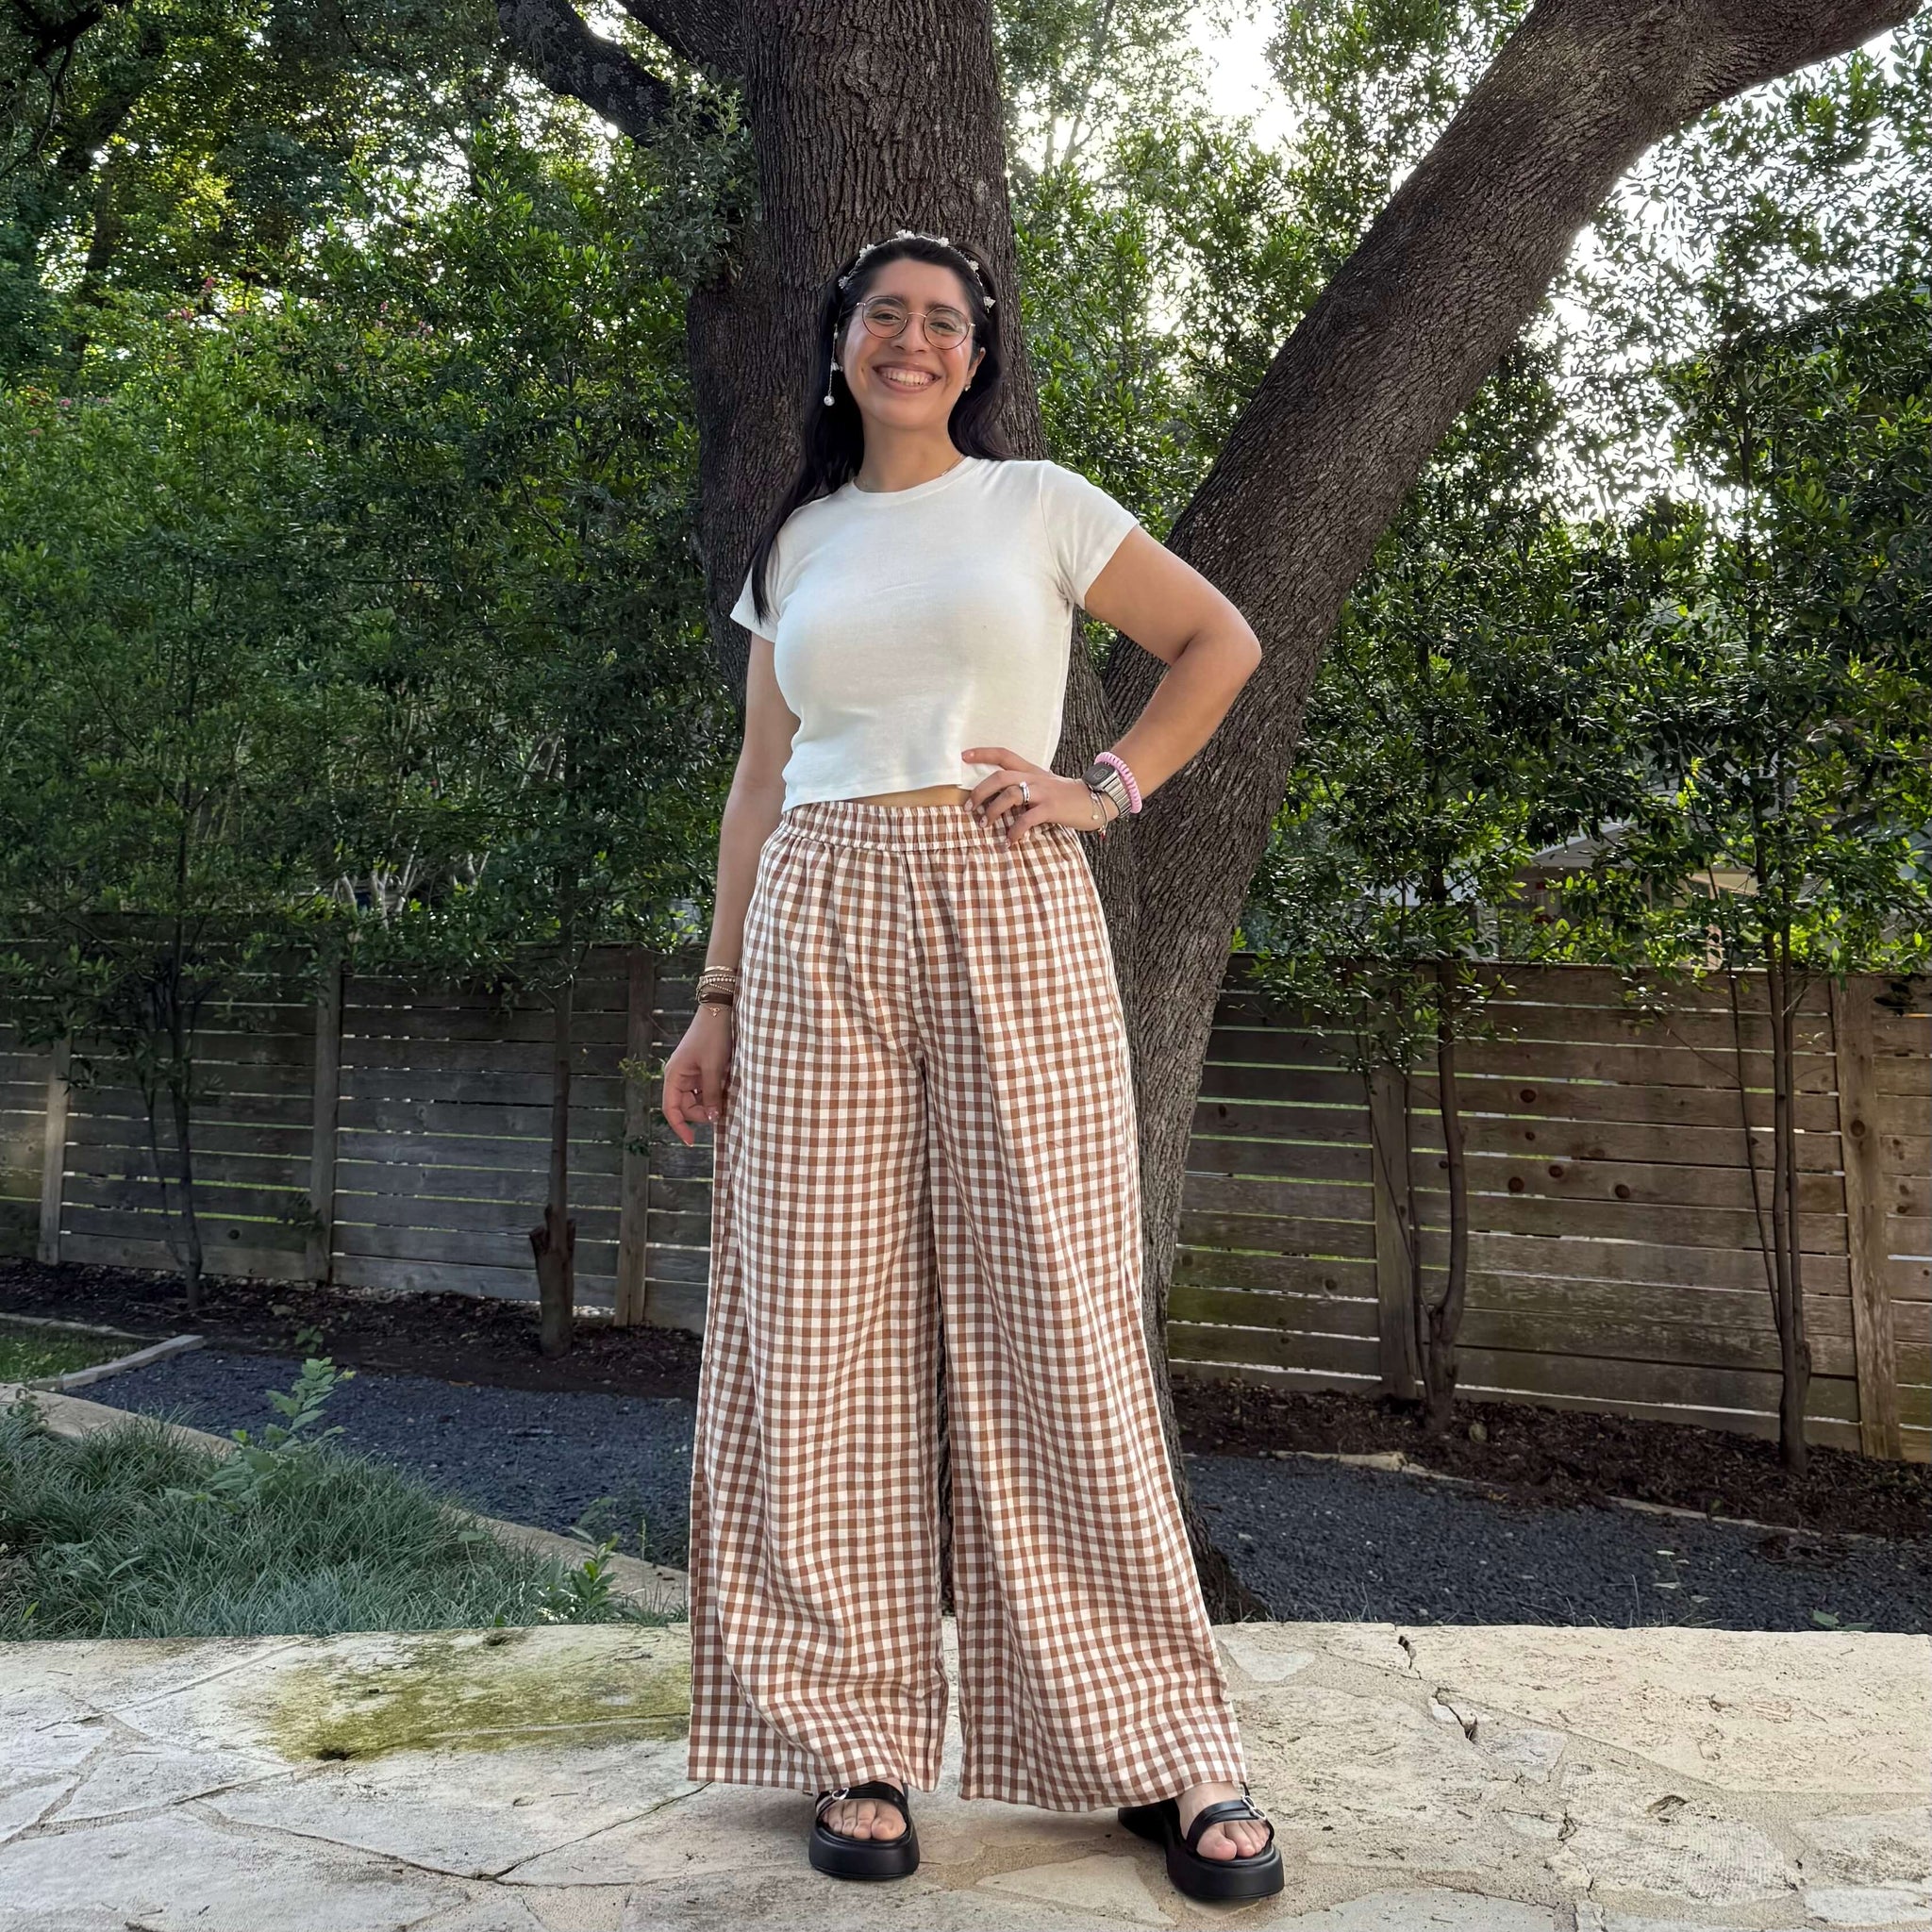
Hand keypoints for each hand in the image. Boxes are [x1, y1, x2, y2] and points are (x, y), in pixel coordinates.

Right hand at [661, 1006, 732, 1146]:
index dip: (679, 1127)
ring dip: (708, 1104)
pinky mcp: (699, 1069)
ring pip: (695, 1099)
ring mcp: (689, 1073)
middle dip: (700, 1113)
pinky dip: (712, 1094)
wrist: (720, 1011)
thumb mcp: (714, 1068)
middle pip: (684, 1106)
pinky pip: (703, 1089)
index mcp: (674, 1075)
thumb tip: (711, 1118)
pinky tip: (724, 1091)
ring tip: (724, 1099)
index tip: (691, 1141)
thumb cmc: (713, 1036)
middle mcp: (678, 1076)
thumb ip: (712, 1094)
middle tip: (719, 1113)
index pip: (670, 1109)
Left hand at [961, 746, 1111, 843]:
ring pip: (1010, 795)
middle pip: (1000, 777)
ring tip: (985, 825)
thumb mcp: (1045, 784)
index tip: (963, 756)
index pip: (1004, 755)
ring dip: (993, 811)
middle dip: (980, 791)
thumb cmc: (1067, 796)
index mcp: (1031, 770)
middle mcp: (1034, 778)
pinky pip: (1027, 819)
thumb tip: (1000, 798)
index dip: (982, 753)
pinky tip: (1010, 841)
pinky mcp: (1051, 808)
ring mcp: (1043, 792)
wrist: (1096, 799)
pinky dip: (1015, 831)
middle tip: (969, 808)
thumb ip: (1025, 786)